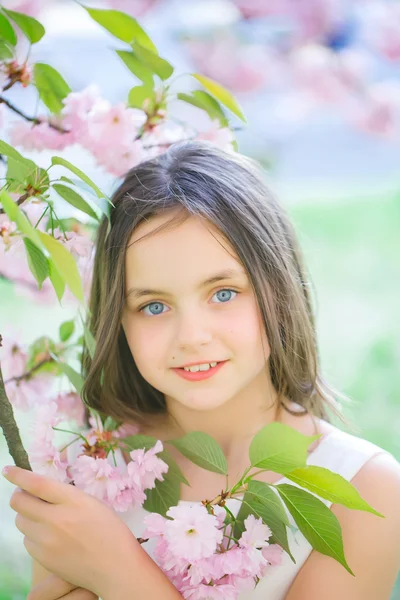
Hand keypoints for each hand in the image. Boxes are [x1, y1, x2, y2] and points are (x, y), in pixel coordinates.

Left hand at [4, 465, 139, 596]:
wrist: (115, 566)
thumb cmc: (109, 530)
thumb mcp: (91, 503)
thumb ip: (65, 496)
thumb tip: (38, 490)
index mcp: (72, 500)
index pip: (37, 484)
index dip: (18, 475)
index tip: (8, 470)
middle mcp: (56, 519)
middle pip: (20, 502)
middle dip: (20, 496)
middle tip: (28, 496)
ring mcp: (47, 540)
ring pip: (20, 521)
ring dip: (28, 516)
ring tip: (46, 519)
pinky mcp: (42, 558)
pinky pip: (27, 540)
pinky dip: (34, 535)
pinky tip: (51, 537)